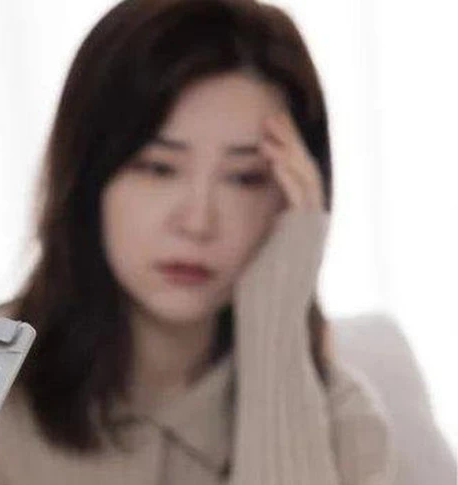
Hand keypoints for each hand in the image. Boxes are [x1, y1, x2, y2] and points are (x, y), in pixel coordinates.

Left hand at [235, 113, 330, 312]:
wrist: (267, 325)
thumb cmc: (249, 296)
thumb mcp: (244, 252)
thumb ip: (244, 227)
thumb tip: (216, 208)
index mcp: (293, 226)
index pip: (293, 179)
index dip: (282, 153)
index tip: (263, 131)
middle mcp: (307, 227)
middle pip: (303, 173)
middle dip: (289, 144)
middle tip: (271, 117)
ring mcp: (310, 233)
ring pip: (306, 181)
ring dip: (289, 152)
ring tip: (271, 129)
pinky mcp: (307, 242)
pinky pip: (302, 201)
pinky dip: (289, 177)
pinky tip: (272, 158)